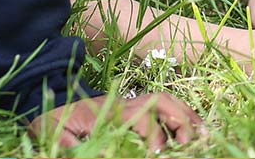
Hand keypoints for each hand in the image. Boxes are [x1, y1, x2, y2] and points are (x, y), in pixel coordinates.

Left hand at [29, 92, 202, 149]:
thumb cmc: (54, 120)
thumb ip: (66, 146)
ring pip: (165, 101)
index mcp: (110, 110)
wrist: (52, 102)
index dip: (154, 137)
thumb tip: (74, 154)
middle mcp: (126, 102)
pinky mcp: (134, 106)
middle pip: (160, 102)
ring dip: (185, 115)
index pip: (141, 119)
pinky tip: (192, 128)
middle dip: (179, 120)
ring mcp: (131, 102)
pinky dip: (180, 113)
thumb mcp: (55, 133)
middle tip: (189, 144)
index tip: (159, 154)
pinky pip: (162, 105)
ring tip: (202, 134)